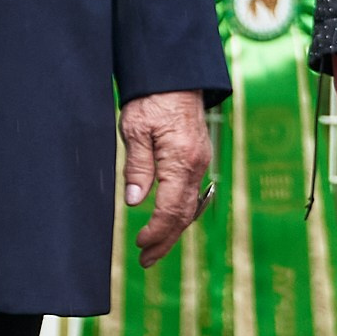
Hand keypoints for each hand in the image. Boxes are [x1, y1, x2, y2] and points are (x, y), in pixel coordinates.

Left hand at [121, 90, 213, 265]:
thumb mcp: (135, 129)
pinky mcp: (199, 158)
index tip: (139, 245)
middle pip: (184, 215)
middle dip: (165, 240)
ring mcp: (201, 162)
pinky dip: (182, 213)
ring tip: (156, 249)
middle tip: (146, 261)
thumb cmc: (152, 98)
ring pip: (191, 207)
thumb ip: (138, 167)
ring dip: (174, 230)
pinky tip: (171, 222)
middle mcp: (197, 165)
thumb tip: (137, 202)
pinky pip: (194, 194)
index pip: (170, 209)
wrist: (177, 74)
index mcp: (181, 161)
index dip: (155, 232)